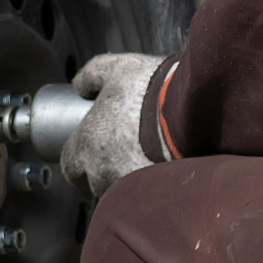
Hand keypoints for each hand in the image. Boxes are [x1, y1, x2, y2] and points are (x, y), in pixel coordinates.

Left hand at [61, 53, 164, 197]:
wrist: (192, 110)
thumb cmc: (152, 89)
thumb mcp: (117, 68)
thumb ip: (92, 74)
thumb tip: (79, 86)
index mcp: (88, 146)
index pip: (69, 167)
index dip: (78, 160)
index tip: (90, 150)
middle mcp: (103, 173)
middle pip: (95, 182)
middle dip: (104, 171)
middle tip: (121, 152)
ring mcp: (130, 186)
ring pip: (121, 190)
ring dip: (128, 178)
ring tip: (146, 158)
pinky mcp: (156, 193)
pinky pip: (147, 194)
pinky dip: (152, 185)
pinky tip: (163, 169)